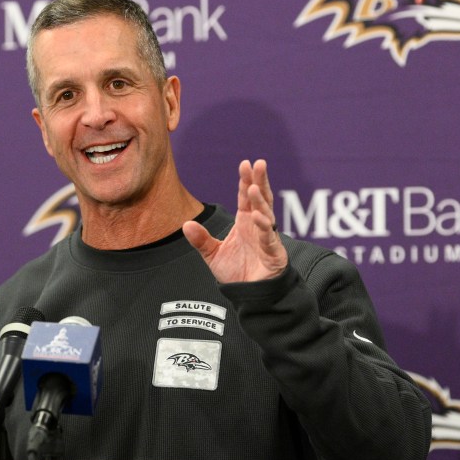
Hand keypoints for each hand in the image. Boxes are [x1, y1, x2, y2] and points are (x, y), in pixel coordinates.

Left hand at [183, 159, 288, 282]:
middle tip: (258, 164)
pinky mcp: (273, 253)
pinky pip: (269, 237)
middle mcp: (258, 226)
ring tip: (253, 187)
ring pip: (266, 214)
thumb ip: (201, 240)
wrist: (250, 296)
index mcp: (245, 222)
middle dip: (259, 181)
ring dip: (261, 201)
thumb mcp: (213, 255)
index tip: (244, 164)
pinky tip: (258, 217)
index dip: (245, 181)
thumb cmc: (237, 273)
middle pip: (260, 199)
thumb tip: (186, 224)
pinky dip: (264, 227)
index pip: (245, 198)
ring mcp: (267, 238)